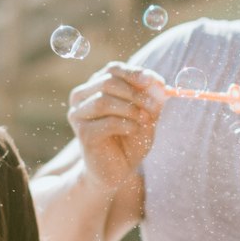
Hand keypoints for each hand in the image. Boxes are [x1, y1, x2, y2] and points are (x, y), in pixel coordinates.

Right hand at [67, 62, 165, 190]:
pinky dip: (126, 124)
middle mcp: (81, 98)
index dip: (136, 73)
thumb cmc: (129, 140)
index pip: (112, 69)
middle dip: (136, 93)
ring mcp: (78, 115)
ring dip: (131, 109)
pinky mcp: (83, 134)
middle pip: (107, 82)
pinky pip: (107, 122)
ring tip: (145, 120)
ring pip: (103, 100)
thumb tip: (161, 84)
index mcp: (95, 87)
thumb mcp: (145, 115)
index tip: (158, 83)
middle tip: (155, 106)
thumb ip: (151, 99)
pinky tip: (134, 131)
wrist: (116, 171)